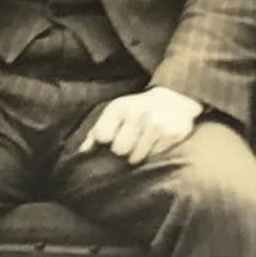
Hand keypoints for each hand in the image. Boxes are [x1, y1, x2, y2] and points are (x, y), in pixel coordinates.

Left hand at [81, 87, 202, 166]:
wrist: (174, 99)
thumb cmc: (137, 109)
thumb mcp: (116, 113)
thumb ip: (96, 132)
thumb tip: (81, 153)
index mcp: (121, 107)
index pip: (103, 136)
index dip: (106, 141)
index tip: (112, 138)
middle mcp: (138, 114)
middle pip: (119, 150)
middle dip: (123, 150)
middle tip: (130, 141)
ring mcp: (157, 124)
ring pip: (136, 157)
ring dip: (138, 154)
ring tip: (143, 142)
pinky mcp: (172, 134)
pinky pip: (155, 157)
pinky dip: (153, 153)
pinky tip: (156, 141)